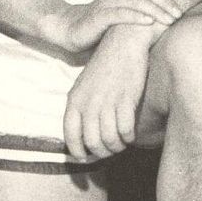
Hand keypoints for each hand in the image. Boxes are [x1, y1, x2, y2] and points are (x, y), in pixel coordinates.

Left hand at [65, 24, 155, 162]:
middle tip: (110, 151)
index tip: (85, 158)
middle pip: (92, 142)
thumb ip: (81, 106)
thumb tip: (84, 132)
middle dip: (102, 153)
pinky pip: (126, 130)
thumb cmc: (105, 64)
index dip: (77, 152)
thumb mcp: (85, 84)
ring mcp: (107, 102)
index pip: (70, 135)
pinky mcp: (126, 99)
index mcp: (74, 99)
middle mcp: (88, 103)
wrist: (123, 42)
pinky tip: (131, 135)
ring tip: (121, 144)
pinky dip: (129, 137)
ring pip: (110, 139)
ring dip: (117, 147)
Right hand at [68, 0, 187, 54]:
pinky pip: (120, 14)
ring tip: (170, 19)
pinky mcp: (99, 17)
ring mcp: (107, 2)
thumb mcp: (125, 9)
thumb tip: (172, 6)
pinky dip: (136, 17)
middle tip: (180, 12)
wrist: (71, 29)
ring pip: (135, 0)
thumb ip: (143, 4)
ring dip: (156, 9)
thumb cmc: (104, 21)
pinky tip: (149, 22)